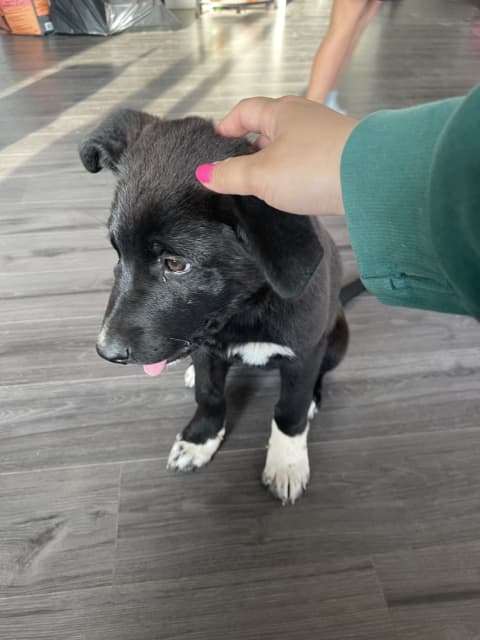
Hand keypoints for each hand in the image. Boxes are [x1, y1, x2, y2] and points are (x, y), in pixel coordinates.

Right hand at [196, 96, 357, 215]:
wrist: (370, 179)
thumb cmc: (316, 167)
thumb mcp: (261, 175)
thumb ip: (230, 174)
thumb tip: (205, 173)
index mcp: (281, 111)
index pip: (244, 111)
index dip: (226, 126)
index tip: (215, 142)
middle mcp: (304, 117)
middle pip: (268, 127)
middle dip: (250, 148)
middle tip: (236, 171)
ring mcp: (324, 135)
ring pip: (289, 146)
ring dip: (273, 163)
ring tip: (263, 186)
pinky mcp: (340, 155)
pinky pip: (308, 160)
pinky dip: (295, 172)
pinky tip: (294, 191)